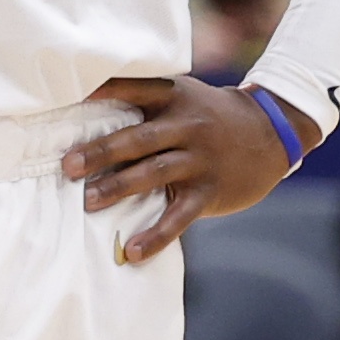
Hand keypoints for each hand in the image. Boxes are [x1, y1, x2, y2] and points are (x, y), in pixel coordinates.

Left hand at [68, 77, 316, 261]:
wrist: (271, 131)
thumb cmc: (211, 115)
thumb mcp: (185, 96)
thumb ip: (147, 103)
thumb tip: (86, 116)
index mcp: (174, 97)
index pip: (134, 89)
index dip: (103, 91)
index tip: (70, 99)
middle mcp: (187, 125)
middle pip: (139, 138)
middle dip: (102, 151)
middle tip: (68, 166)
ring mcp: (200, 159)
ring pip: (155, 173)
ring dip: (119, 188)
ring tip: (89, 202)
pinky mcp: (210, 191)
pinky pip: (179, 217)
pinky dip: (156, 236)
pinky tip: (132, 251)